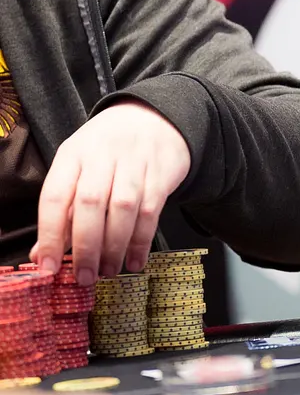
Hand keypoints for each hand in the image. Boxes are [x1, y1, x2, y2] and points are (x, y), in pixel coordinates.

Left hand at [31, 101, 190, 283]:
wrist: (156, 117)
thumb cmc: (108, 149)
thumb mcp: (78, 167)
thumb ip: (62, 210)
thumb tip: (43, 255)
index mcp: (73, 154)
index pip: (55, 196)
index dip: (49, 235)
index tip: (48, 266)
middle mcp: (103, 155)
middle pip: (91, 203)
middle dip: (86, 246)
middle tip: (84, 277)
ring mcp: (135, 161)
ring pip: (123, 208)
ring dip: (115, 246)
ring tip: (107, 271)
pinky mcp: (162, 172)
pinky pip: (152, 210)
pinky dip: (142, 240)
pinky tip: (134, 260)